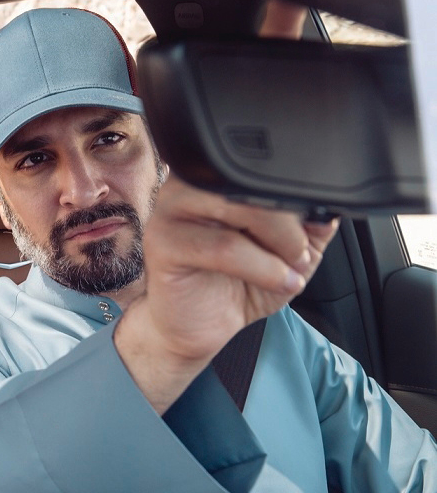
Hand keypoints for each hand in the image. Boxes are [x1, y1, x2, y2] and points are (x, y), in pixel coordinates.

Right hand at [116, 177, 338, 410]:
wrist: (193, 327)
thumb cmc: (233, 284)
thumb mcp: (287, 252)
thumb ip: (309, 224)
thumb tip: (330, 204)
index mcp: (214, 174)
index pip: (263, 165)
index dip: (299, 194)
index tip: (317, 226)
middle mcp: (188, 182)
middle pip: (250, 180)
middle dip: (291, 223)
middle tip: (302, 254)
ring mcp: (169, 210)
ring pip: (238, 210)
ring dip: (279, 245)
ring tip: (291, 269)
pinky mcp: (161, 242)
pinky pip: (223, 247)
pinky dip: (261, 268)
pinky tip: (277, 281)